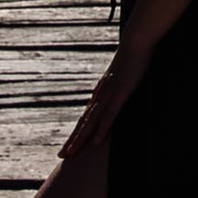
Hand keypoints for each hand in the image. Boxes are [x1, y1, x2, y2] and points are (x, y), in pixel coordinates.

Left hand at [59, 39, 152, 160]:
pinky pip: (110, 114)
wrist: (136, 41)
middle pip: (84, 122)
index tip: (69, 147)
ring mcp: (109, 94)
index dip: (77, 133)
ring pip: (92, 121)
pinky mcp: (121, 93)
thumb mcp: (123, 77)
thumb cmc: (132, 58)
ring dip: (81, 138)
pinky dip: (102, 128)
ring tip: (72, 153)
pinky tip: (97, 141)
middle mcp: (100, 95)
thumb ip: (118, 88)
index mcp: (100, 93)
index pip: (86, 117)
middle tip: (62, 156)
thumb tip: (118, 96)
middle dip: (73, 140)